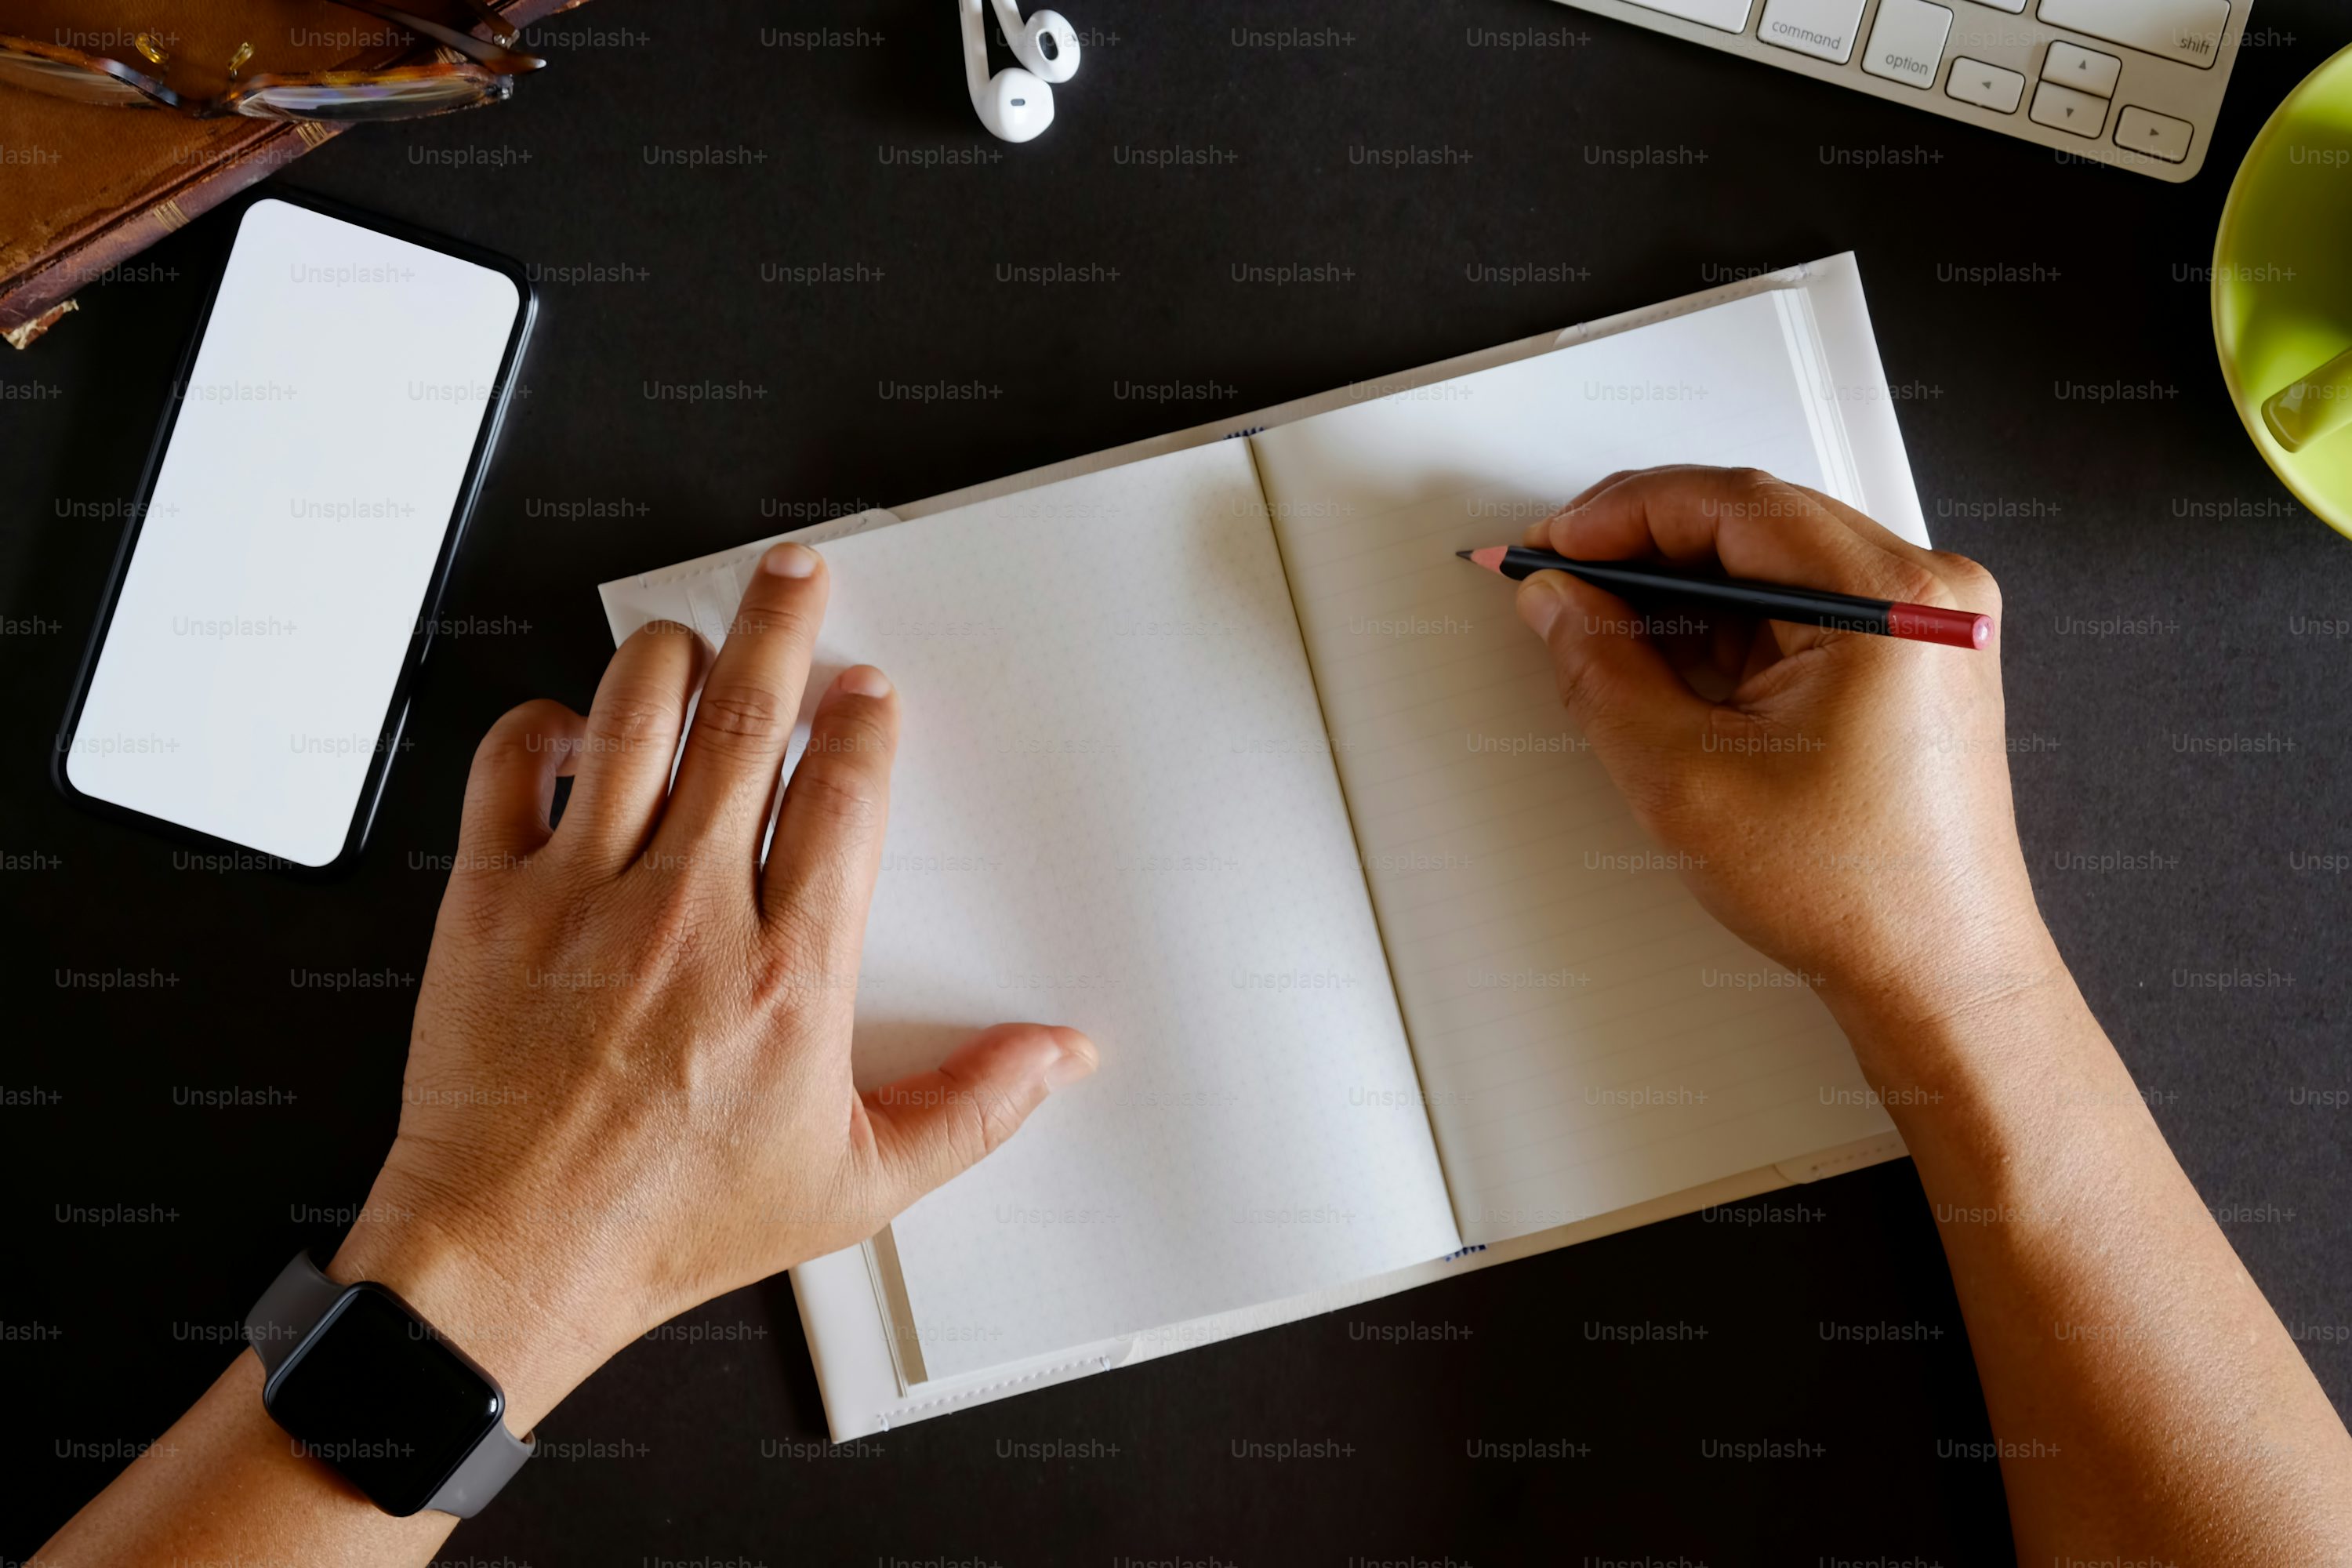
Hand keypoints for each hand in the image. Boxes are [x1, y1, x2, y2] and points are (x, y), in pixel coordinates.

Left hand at [330, 541, 1097, 1428]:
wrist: (514, 1256)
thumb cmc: (672, 1221)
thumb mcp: (856, 1184)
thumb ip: (974, 1107)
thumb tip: (1060, 1056)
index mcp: (790, 974)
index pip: (845, 794)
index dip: (863, 722)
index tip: (868, 694)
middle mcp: (690, 914)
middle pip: (751, 720)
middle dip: (784, 625)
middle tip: (798, 574)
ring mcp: (582, 898)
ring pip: (637, 715)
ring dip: (676, 655)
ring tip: (699, 638)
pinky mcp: (491, 902)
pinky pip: (514, 764)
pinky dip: (546, 724)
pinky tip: (576, 731)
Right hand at [1512, 466, 2050, 1031]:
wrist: (1938, 975)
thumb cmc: (1859, 895)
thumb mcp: (1686, 777)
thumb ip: (1603, 671)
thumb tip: (1558, 604)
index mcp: (1894, 601)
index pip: (1735, 504)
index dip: (1624, 514)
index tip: (1555, 544)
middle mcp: (1929, 594)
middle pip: (1755, 522)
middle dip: (1645, 548)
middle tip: (1563, 582)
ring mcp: (1928, 624)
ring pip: (1773, 563)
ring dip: (1683, 589)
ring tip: (1604, 630)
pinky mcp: (1912, 659)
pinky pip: (1801, 607)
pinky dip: (1728, 625)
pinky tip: (1668, 660)